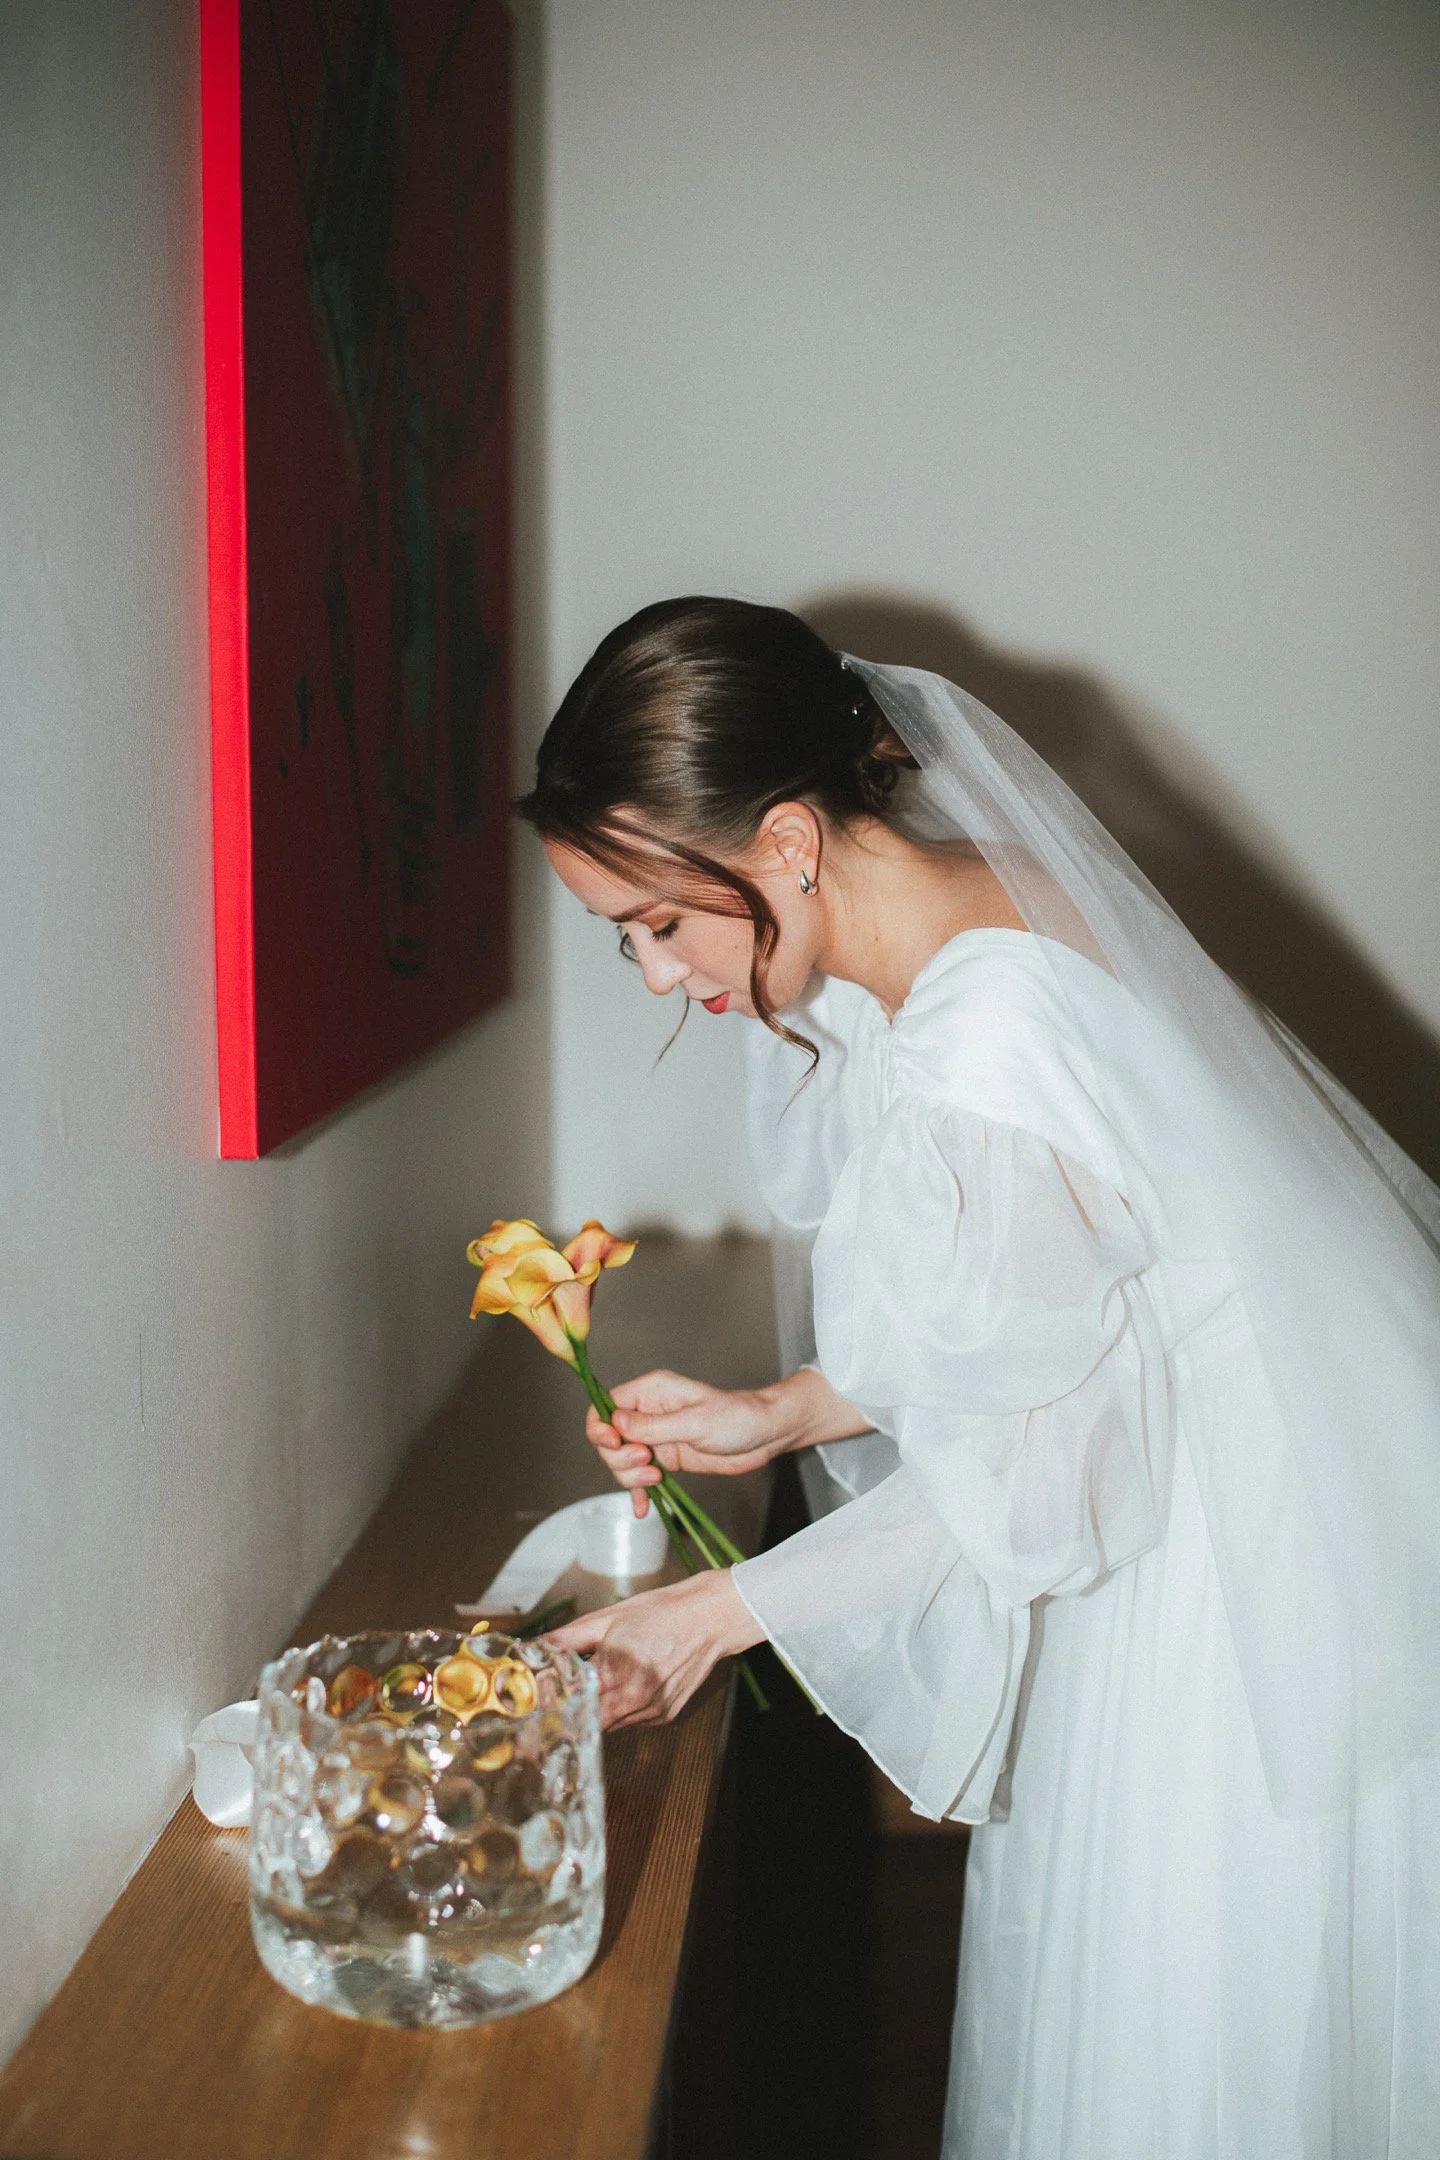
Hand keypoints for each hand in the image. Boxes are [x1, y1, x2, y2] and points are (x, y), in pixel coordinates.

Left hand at [546, 1569, 764, 1728]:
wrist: (710, 1618)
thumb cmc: (661, 1612)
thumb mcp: (607, 1618)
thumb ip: (566, 1639)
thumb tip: (531, 1649)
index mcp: (616, 1671)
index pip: (571, 1704)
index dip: (552, 1708)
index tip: (536, 1712)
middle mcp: (635, 1698)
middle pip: (588, 1720)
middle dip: (572, 1713)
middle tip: (557, 1706)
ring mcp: (652, 1711)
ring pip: (609, 1723)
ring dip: (598, 1709)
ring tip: (601, 1682)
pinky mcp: (665, 1716)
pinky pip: (631, 1720)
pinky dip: (622, 1707)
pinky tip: (628, 1683)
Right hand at [588, 1365, 874, 1516]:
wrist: (766, 1436)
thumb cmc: (739, 1417)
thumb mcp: (696, 1421)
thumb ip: (655, 1425)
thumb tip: (616, 1423)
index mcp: (652, 1391)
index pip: (606, 1405)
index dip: (601, 1427)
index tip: (613, 1445)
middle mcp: (649, 1413)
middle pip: (609, 1438)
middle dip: (620, 1456)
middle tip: (647, 1462)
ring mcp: (657, 1437)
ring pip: (622, 1461)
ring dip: (631, 1476)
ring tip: (658, 1478)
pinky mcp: (667, 1459)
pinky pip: (641, 1477)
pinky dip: (639, 1493)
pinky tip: (643, 1507)